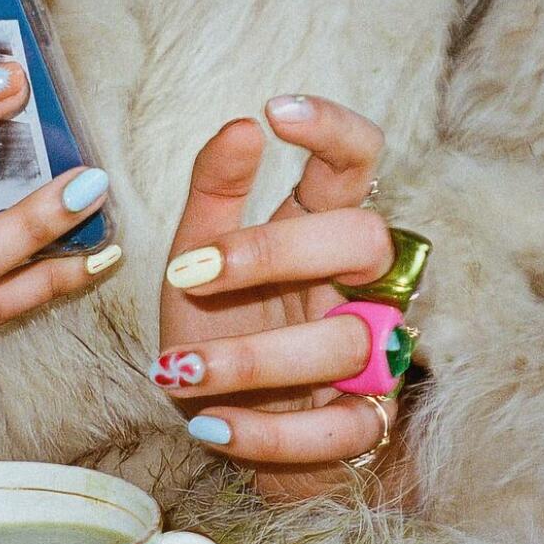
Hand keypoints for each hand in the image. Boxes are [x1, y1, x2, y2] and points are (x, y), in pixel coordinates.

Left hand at [152, 96, 411, 501]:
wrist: (221, 420)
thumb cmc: (214, 327)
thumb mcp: (193, 258)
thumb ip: (213, 196)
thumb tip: (241, 124)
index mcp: (315, 234)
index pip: (355, 165)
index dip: (332, 130)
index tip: (276, 110)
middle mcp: (353, 287)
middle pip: (363, 239)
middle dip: (275, 252)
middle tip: (193, 271)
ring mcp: (365, 356)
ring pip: (343, 343)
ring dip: (250, 358)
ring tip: (177, 369)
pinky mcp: (360, 424)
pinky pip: (340, 429)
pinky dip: (268, 432)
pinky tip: (211, 426)